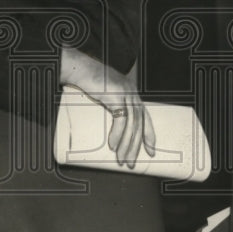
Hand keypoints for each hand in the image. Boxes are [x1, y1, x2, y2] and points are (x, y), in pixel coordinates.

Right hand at [60, 49, 155, 168]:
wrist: (81, 69)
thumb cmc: (91, 82)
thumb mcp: (107, 94)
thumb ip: (114, 105)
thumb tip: (114, 126)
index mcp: (132, 94)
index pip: (145, 118)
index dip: (149, 135)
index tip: (151, 151)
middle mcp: (132, 94)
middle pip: (139, 125)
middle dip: (136, 146)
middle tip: (132, 163)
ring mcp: (125, 94)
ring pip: (131, 125)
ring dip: (126, 145)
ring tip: (122, 159)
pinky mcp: (116, 96)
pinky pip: (120, 120)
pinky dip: (117, 134)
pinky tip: (112, 145)